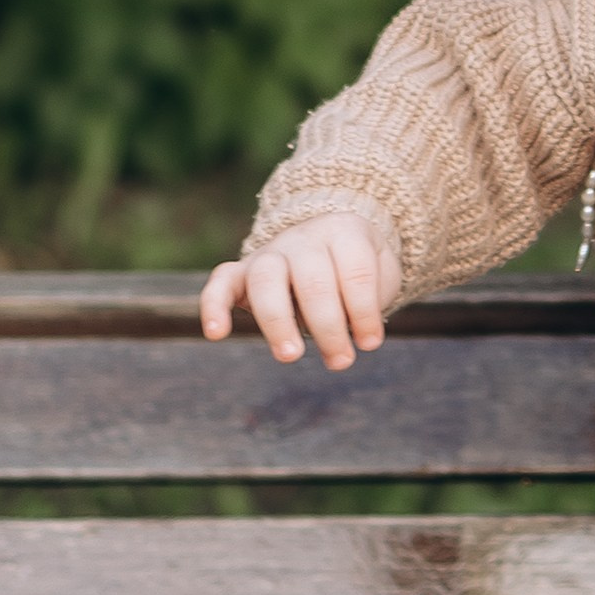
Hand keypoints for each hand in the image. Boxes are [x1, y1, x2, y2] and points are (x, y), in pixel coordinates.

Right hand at [202, 214, 403, 370]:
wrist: (330, 237)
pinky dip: (213, 305)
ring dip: (278, 321)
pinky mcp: (240, 272)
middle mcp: (303, 240)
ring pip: (266, 279)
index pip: (354, 272)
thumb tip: (359, 339)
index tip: (370, 342)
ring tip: (290, 356)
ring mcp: (270, 253)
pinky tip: (216, 333)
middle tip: (341, 361)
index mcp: (344, 233)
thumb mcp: (380, 273)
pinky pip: (221, 281)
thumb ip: (371, 300)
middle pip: (312, 279)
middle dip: (328, 326)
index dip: (364, 311)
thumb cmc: (356, 267)